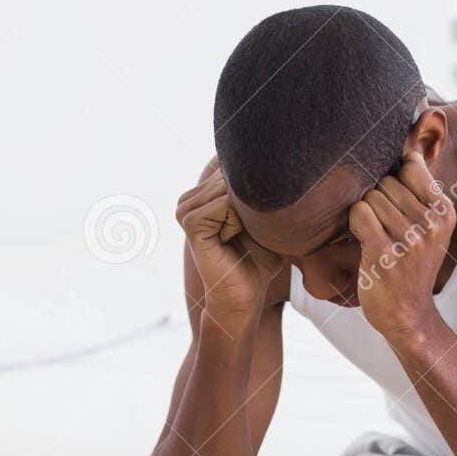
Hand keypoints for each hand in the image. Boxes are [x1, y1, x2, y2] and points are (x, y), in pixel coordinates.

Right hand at [176, 165, 285, 331]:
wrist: (245, 295)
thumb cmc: (258, 259)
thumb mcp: (265, 218)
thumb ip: (262, 189)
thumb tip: (270, 161)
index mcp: (204, 193)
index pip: (233, 165)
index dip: (254, 189)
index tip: (253, 221)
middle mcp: (191, 197)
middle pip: (232, 174)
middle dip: (250, 202)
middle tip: (245, 233)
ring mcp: (186, 209)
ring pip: (229, 188)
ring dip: (243, 214)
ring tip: (236, 237)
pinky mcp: (191, 223)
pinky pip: (224, 205)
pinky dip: (236, 223)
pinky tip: (229, 241)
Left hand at [349, 150, 456, 344]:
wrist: (407, 315)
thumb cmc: (411, 267)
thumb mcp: (431, 229)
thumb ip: (422, 191)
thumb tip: (408, 149)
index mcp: (444, 213)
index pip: (410, 165)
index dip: (394, 179)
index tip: (393, 202)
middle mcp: (430, 224)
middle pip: (386, 181)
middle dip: (378, 199)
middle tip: (383, 226)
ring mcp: (408, 239)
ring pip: (371, 197)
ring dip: (365, 214)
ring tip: (375, 236)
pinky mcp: (384, 254)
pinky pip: (359, 214)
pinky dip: (354, 223)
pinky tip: (362, 240)